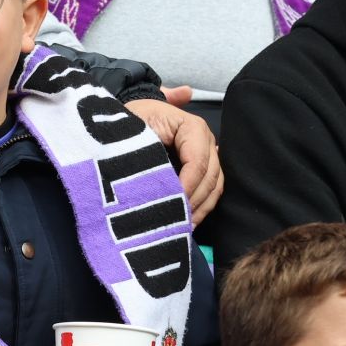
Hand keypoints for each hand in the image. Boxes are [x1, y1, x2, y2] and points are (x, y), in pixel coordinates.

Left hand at [125, 96, 223, 224]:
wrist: (131, 119)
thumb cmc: (131, 122)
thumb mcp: (136, 126)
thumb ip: (149, 145)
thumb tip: (160, 165)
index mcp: (193, 127)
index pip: (197, 162)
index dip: (187, 185)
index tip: (172, 202)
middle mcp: (206, 140)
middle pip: (210, 177)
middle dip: (194, 201)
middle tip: (177, 220)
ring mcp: (208, 155)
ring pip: (214, 186)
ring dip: (200, 208)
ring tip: (184, 226)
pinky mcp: (204, 168)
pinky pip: (211, 190)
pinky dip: (202, 207)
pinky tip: (189, 222)